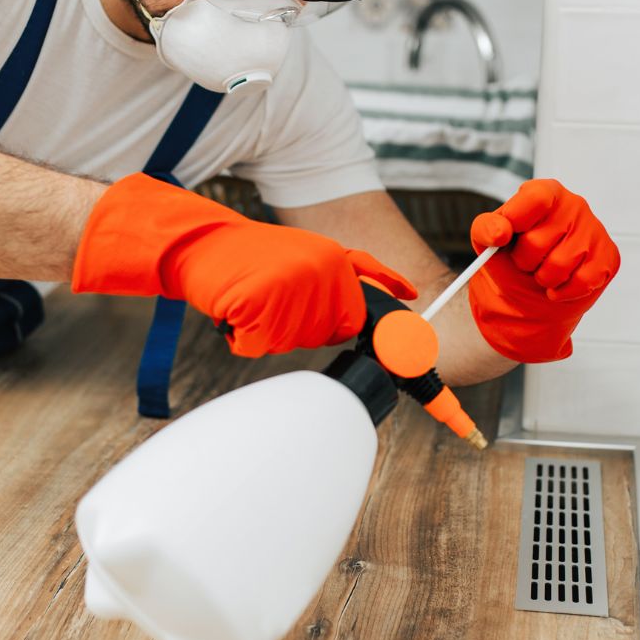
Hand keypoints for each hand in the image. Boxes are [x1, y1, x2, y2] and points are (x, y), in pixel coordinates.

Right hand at [72, 172, 417, 356]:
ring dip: (265, 330)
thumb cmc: (248, 257)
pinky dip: (239, 335)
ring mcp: (292, 289)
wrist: (199, 241)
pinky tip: (233, 306)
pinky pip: (254, 345)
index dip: (396, 352)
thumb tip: (392, 307)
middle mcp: (322, 273)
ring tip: (248, 296)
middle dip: (296, 328)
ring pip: (288, 342)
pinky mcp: (260, 305)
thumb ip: (346, 282)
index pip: (369, 313)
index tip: (439, 399)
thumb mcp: (307, 256)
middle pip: (324, 334)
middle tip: (267, 299)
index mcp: (337, 261)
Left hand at [468, 179, 619, 362]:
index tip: (505, 238)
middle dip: (524, 262)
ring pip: (560, 266)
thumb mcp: (488, 238)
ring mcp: (595, 229)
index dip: (515, 223)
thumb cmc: (513, 253)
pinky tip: (558, 285)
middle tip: (526, 261)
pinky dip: (563, 292)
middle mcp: (573, 204)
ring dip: (542, 279)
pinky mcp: (609, 256)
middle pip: (537, 242)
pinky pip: (583, 281)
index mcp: (544, 192)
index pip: (535, 199)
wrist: (533, 285)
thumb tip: (500, 233)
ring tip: (542, 273)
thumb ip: (485, 229)